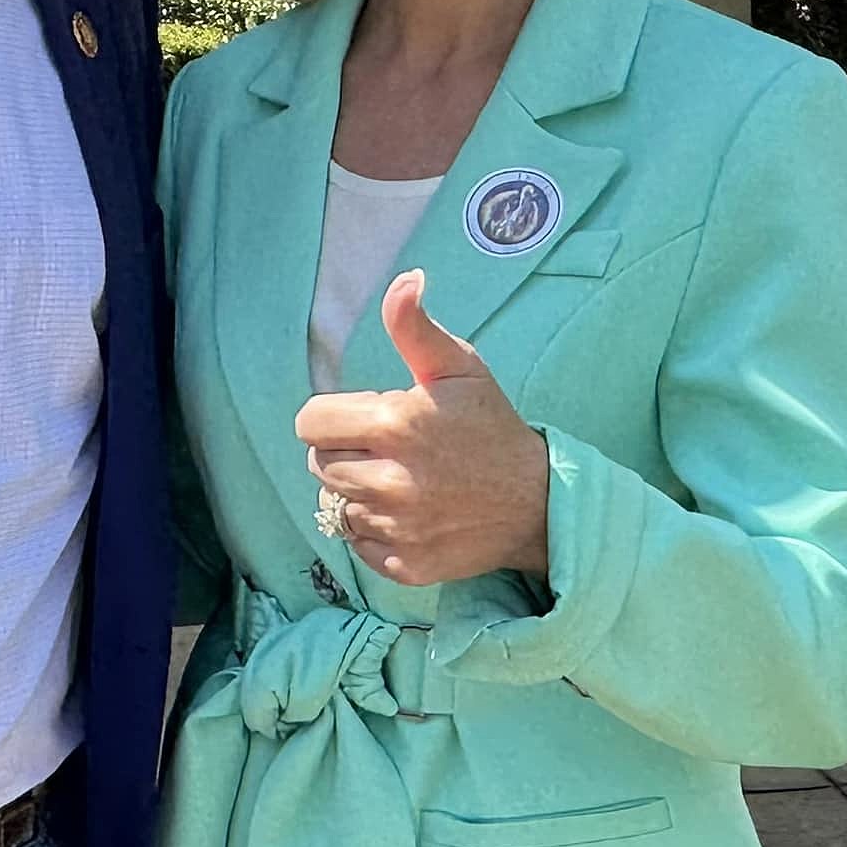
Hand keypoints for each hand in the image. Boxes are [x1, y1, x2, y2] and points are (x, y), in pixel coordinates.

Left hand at [297, 268, 549, 587]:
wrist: (537, 503)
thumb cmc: (491, 427)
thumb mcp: (459, 367)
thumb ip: (416, 327)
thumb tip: (405, 280)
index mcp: (394, 424)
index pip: (310, 422)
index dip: (331, 416)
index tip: (361, 417)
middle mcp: (389, 481)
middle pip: (318, 463)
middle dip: (343, 451)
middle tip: (384, 449)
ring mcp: (396, 529)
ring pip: (335, 504)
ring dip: (357, 491)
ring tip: (397, 479)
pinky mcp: (403, 565)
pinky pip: (357, 544)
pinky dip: (373, 531)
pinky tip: (406, 513)